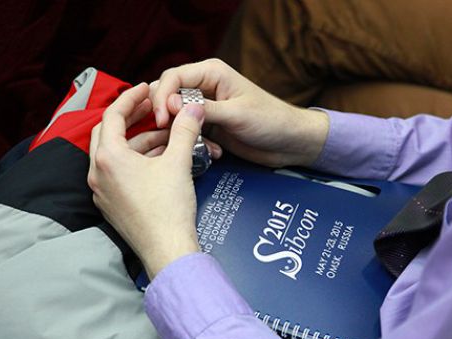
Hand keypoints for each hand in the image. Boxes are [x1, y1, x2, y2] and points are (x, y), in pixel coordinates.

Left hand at [88, 83, 204, 278]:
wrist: (167, 250)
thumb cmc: (169, 208)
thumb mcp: (179, 162)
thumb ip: (185, 130)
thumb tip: (193, 108)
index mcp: (109, 158)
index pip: (113, 115)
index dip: (131, 97)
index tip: (147, 88)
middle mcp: (97, 173)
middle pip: (108, 133)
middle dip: (131, 118)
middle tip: (152, 108)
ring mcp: (102, 191)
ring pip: (115, 155)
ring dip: (138, 142)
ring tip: (166, 137)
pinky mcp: (111, 205)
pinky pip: (118, 174)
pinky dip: (136, 162)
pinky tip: (159, 162)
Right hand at [150, 58, 328, 167]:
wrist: (290, 143)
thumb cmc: (271, 121)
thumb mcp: (236, 114)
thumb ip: (202, 109)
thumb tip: (170, 104)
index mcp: (212, 73)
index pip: (172, 77)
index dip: (162, 97)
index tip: (161, 119)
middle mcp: (205, 87)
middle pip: (168, 96)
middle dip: (167, 117)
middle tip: (169, 135)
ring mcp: (206, 108)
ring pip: (176, 117)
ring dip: (182, 134)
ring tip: (197, 146)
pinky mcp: (209, 127)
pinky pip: (189, 133)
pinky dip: (194, 144)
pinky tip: (213, 153)